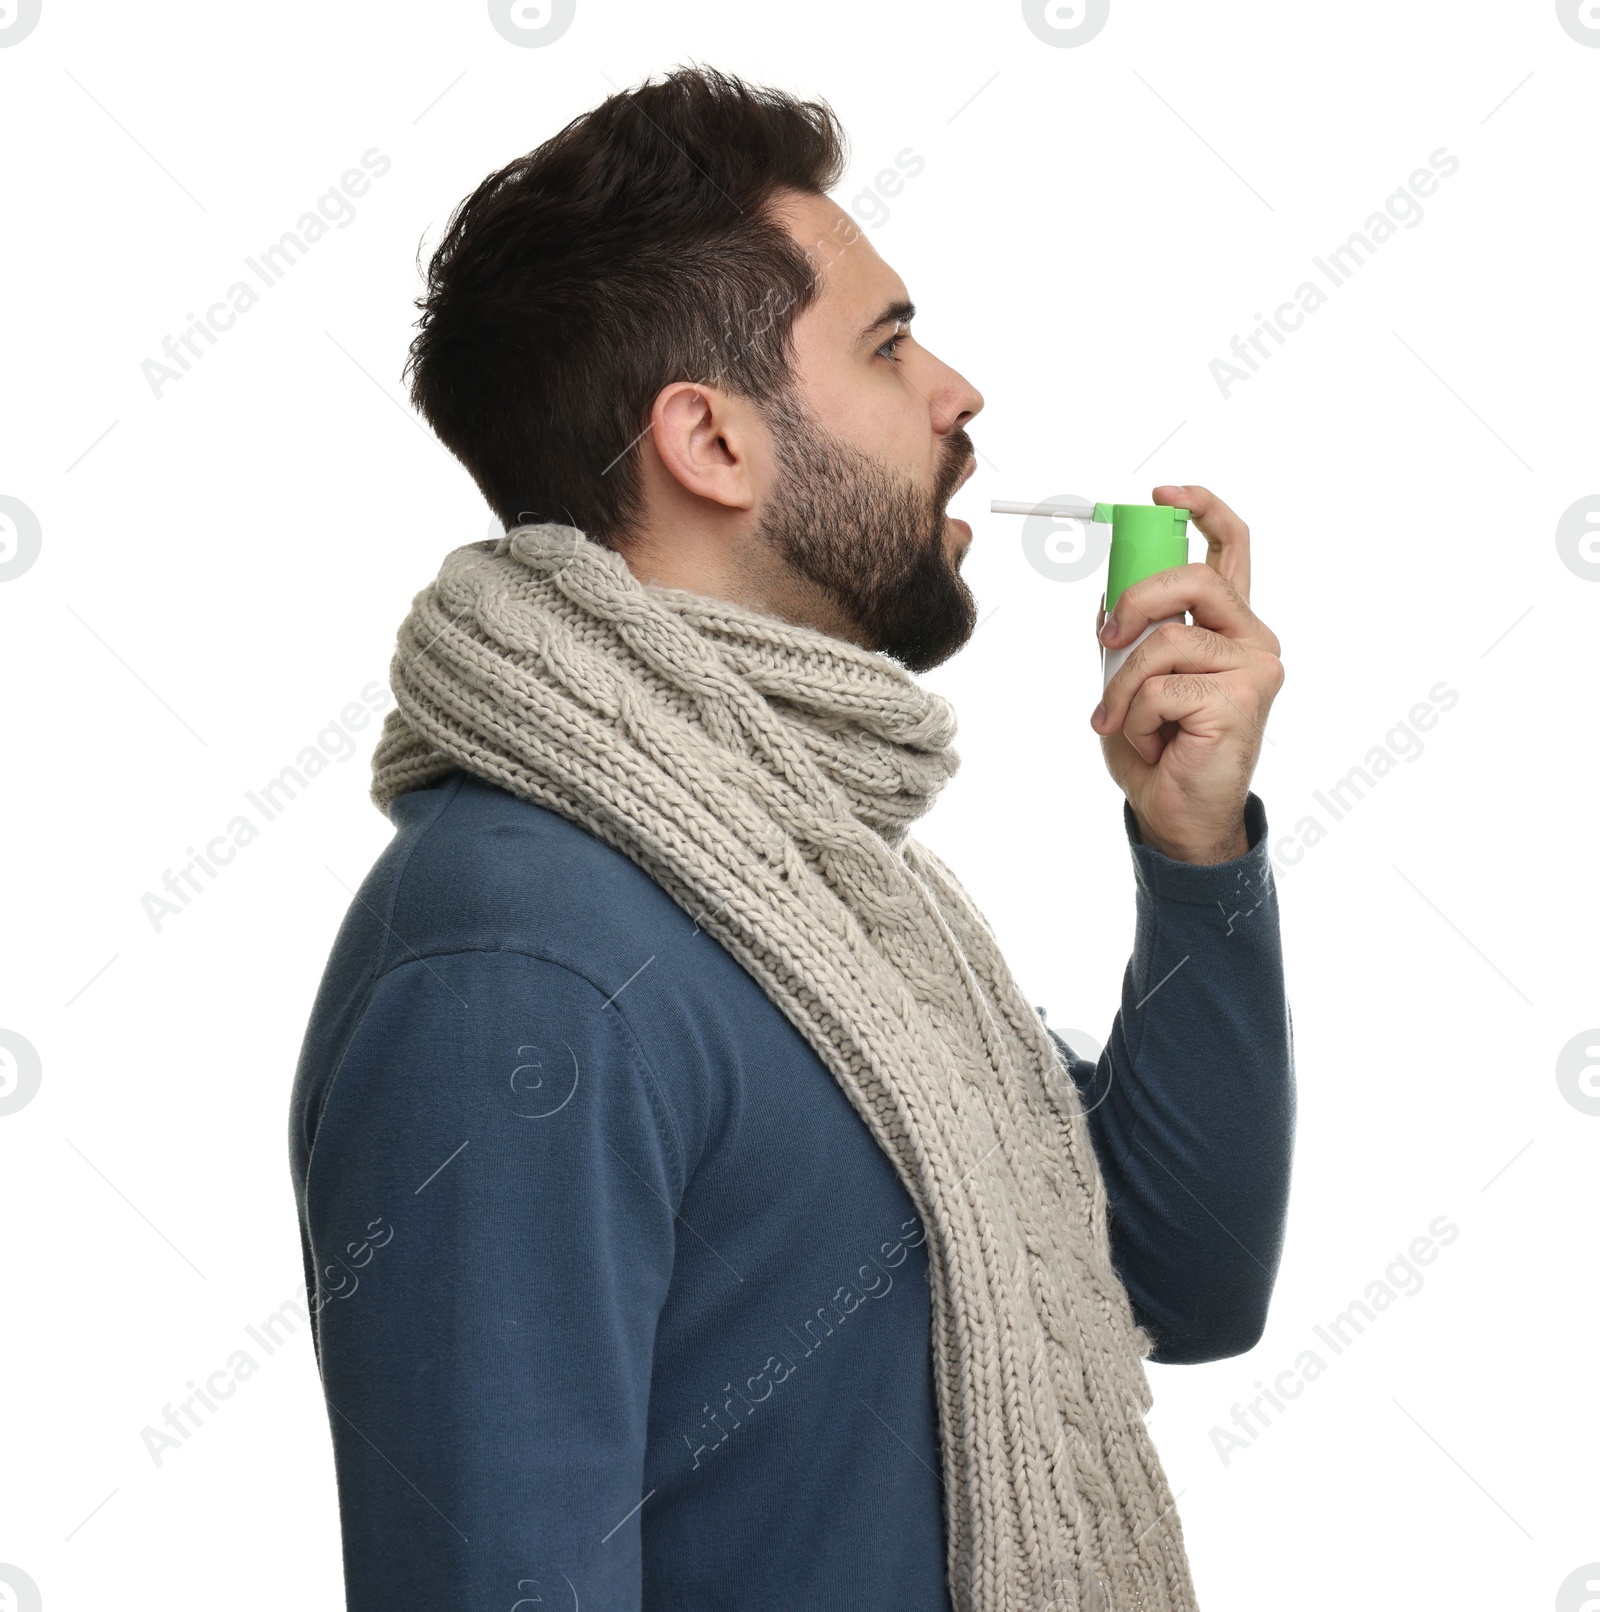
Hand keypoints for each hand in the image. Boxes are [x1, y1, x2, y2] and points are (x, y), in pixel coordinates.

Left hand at [1088, 485, 1283, 863]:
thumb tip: (1109, 599)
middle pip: (1193, 579)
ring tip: (1124, 720)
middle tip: (1105, 639)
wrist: (1176, 813)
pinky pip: (1160, 685)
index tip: (1162, 492)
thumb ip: (1130, 635)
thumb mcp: (1129, 679)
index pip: (1230, 547)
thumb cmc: (1158, 747)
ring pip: (1164, 641)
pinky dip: (1135, 715)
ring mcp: (1254, 667)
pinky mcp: (1243, 699)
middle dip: (1136, 600)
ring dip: (1123, 686)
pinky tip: (1153, 741)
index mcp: (1228, 625)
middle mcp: (1251, 638)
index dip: (1201, 508)